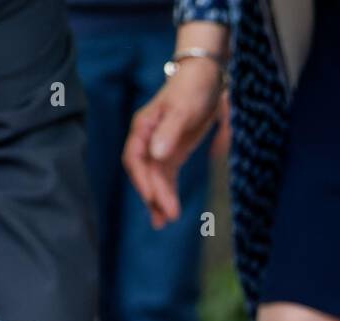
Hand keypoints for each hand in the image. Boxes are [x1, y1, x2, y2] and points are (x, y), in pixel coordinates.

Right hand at [123, 58, 223, 227]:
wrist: (204, 78)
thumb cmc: (192, 89)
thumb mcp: (182, 109)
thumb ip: (169, 131)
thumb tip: (156, 155)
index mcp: (143, 127)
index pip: (135, 158)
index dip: (142, 180)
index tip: (153, 198)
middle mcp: (147, 139)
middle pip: (146, 172)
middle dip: (155, 195)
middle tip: (168, 217)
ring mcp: (159, 147)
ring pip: (155, 178)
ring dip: (159, 200)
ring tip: (164, 223)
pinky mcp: (173, 153)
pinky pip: (167, 177)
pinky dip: (167, 194)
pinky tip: (168, 212)